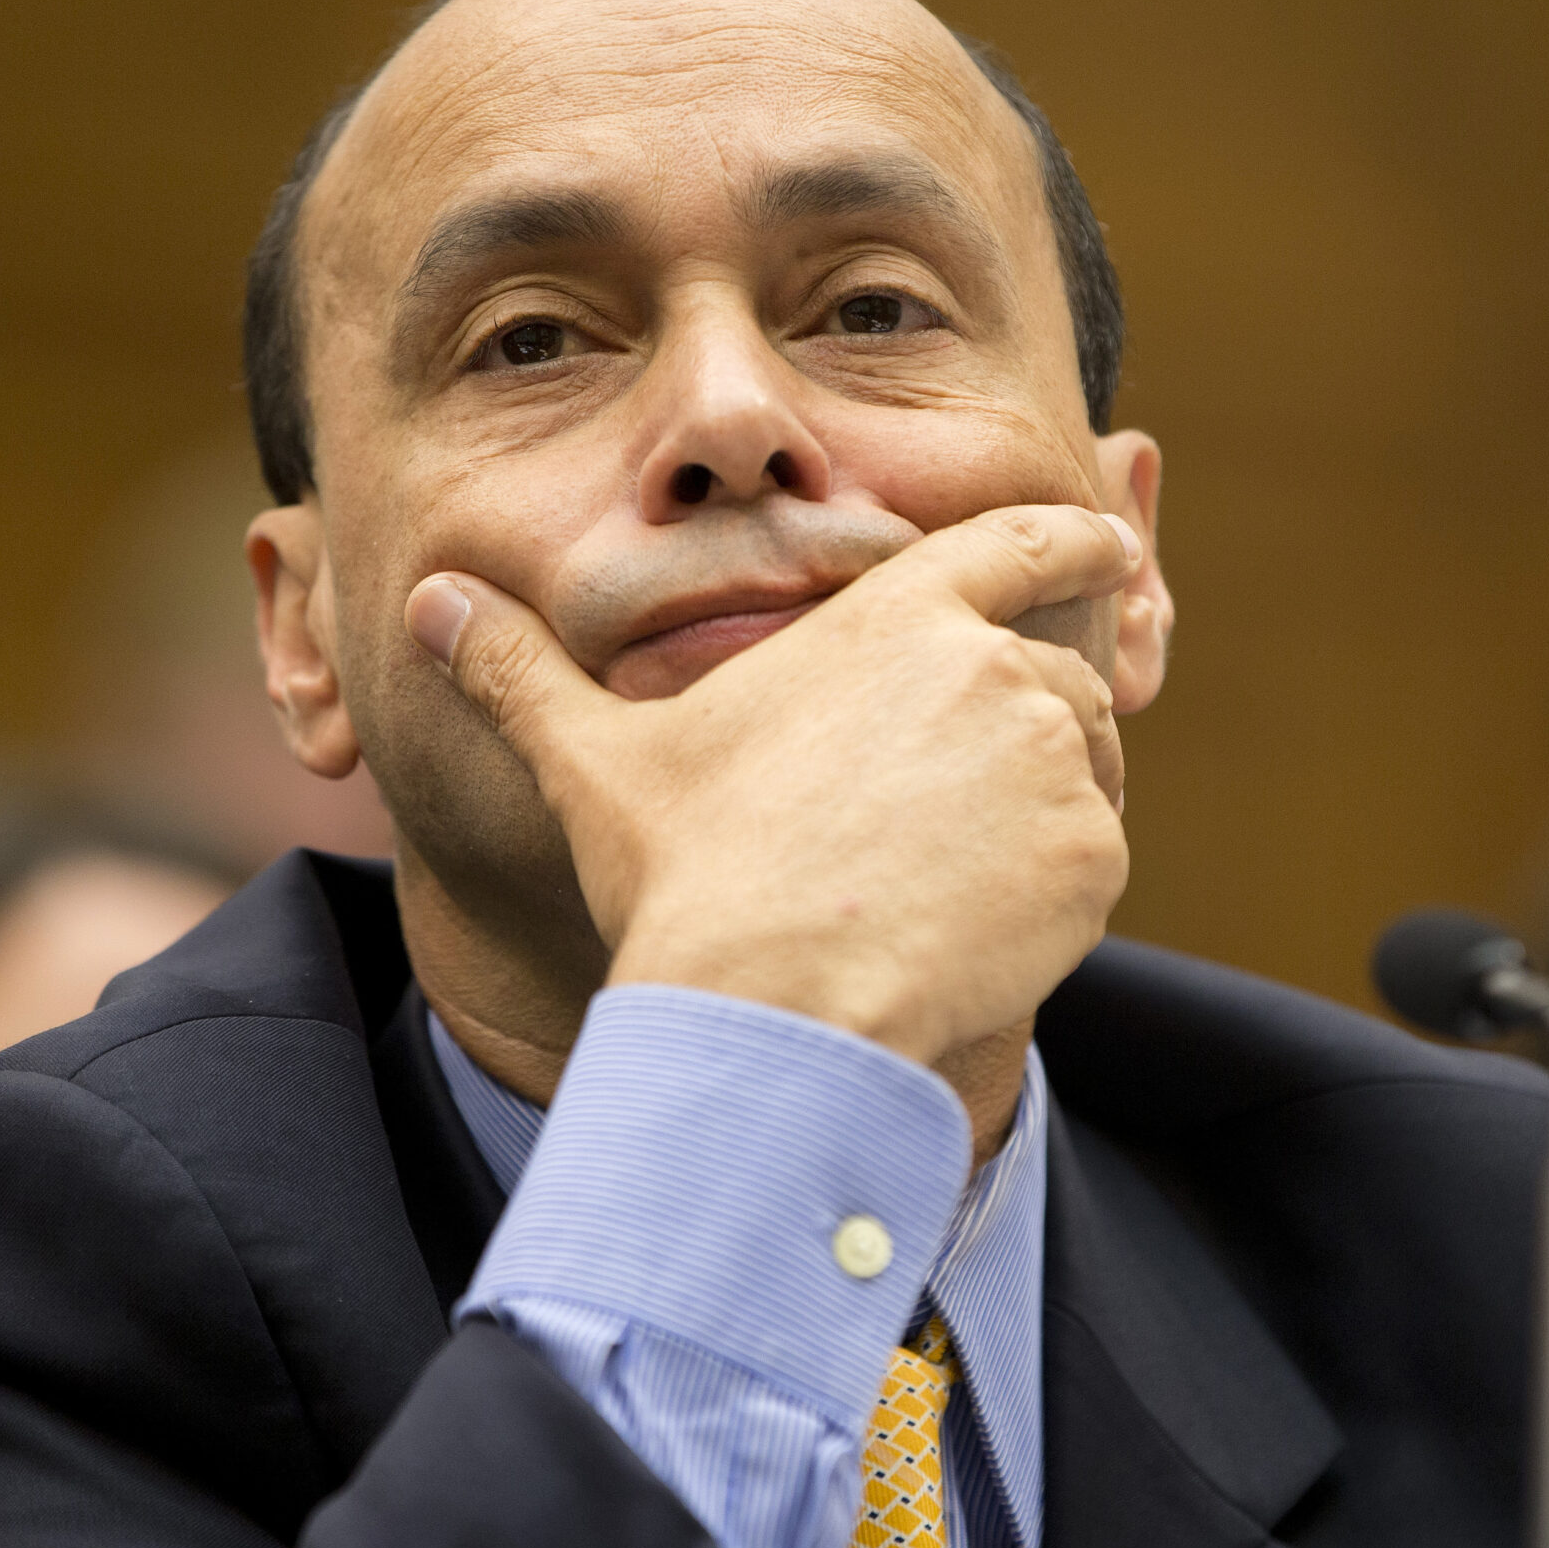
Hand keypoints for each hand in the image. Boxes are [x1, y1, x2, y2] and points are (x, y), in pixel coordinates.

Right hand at [406, 505, 1139, 1066]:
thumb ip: (520, 672)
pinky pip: (1095, 860)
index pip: (1019, 541)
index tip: (1116, 539)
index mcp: (898, 618)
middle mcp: (995, 670)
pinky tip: (976, 927)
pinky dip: (1055, 888)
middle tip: (973, 795)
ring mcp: (1054, 764)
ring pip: (1088, 763)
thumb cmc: (687, 877)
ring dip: (1051, 799)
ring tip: (965, 868)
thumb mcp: (594, 761)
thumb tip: (432, 602)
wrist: (773, 1011)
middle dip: (1033, 718)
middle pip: (1057, 673)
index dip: (1076, 535)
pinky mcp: (1089, 860)